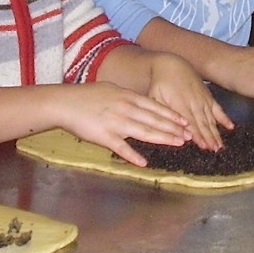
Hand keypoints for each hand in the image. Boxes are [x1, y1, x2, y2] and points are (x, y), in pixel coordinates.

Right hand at [59, 82, 191, 166]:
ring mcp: (115, 122)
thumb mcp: (111, 89)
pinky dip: (132, 155)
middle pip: (154, 119)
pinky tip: (144, 163)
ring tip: (177, 144)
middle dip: (173, 128)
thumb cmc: (87, 96)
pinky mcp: (103, 136)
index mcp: (127, 97)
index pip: (155, 106)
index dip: (172, 115)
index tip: (185, 121)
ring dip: (162, 138)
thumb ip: (128, 97)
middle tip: (189, 135)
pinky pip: (121, 147)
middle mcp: (125, 108)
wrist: (65, 102)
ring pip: (143, 132)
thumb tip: (142, 102)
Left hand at [145, 53, 232, 150]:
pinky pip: (218, 109)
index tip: (203, 146)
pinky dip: (224, 118)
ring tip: (220, 146)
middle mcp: (194, 103)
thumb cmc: (160, 83)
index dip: (197, 135)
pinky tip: (230, 127)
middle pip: (203, 123)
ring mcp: (203, 99)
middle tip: (215, 151)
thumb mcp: (155, 97)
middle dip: (209, 138)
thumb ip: (163, 113)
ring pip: (211, 119)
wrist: (172, 64)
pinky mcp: (207, 96)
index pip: (190, 123)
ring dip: (216, 133)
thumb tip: (171, 128)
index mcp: (180, 104)